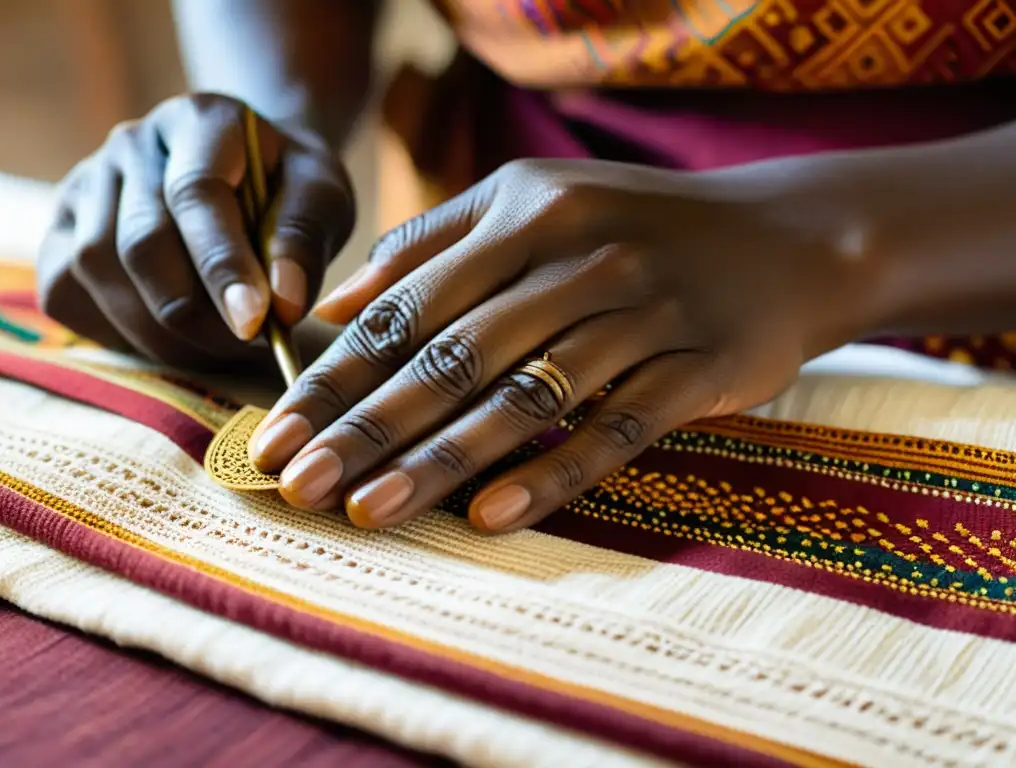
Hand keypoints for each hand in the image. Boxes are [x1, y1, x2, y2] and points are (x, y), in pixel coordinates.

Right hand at [37, 93, 353, 368]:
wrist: (250, 173)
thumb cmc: (289, 188)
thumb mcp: (324, 197)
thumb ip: (306, 238)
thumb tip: (283, 304)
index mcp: (201, 122)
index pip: (196, 194)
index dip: (222, 265)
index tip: (255, 321)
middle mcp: (131, 144)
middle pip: (140, 242)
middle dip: (196, 314)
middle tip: (247, 346)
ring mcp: (86, 183)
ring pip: (98, 271)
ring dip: (160, 331)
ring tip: (219, 346)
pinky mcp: (63, 228)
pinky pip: (66, 290)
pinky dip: (117, 330)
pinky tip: (171, 339)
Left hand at [250, 158, 881, 532]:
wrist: (786, 238)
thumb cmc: (637, 225)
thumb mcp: (535, 201)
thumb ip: (432, 244)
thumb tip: (334, 303)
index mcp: (524, 212)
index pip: (408, 304)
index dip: (338, 373)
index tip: (277, 429)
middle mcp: (579, 257)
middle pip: (453, 355)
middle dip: (368, 426)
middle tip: (300, 484)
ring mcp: (643, 314)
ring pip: (525, 399)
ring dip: (442, 460)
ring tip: (370, 511)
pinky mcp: (698, 368)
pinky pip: (615, 430)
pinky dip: (553, 474)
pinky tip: (491, 517)